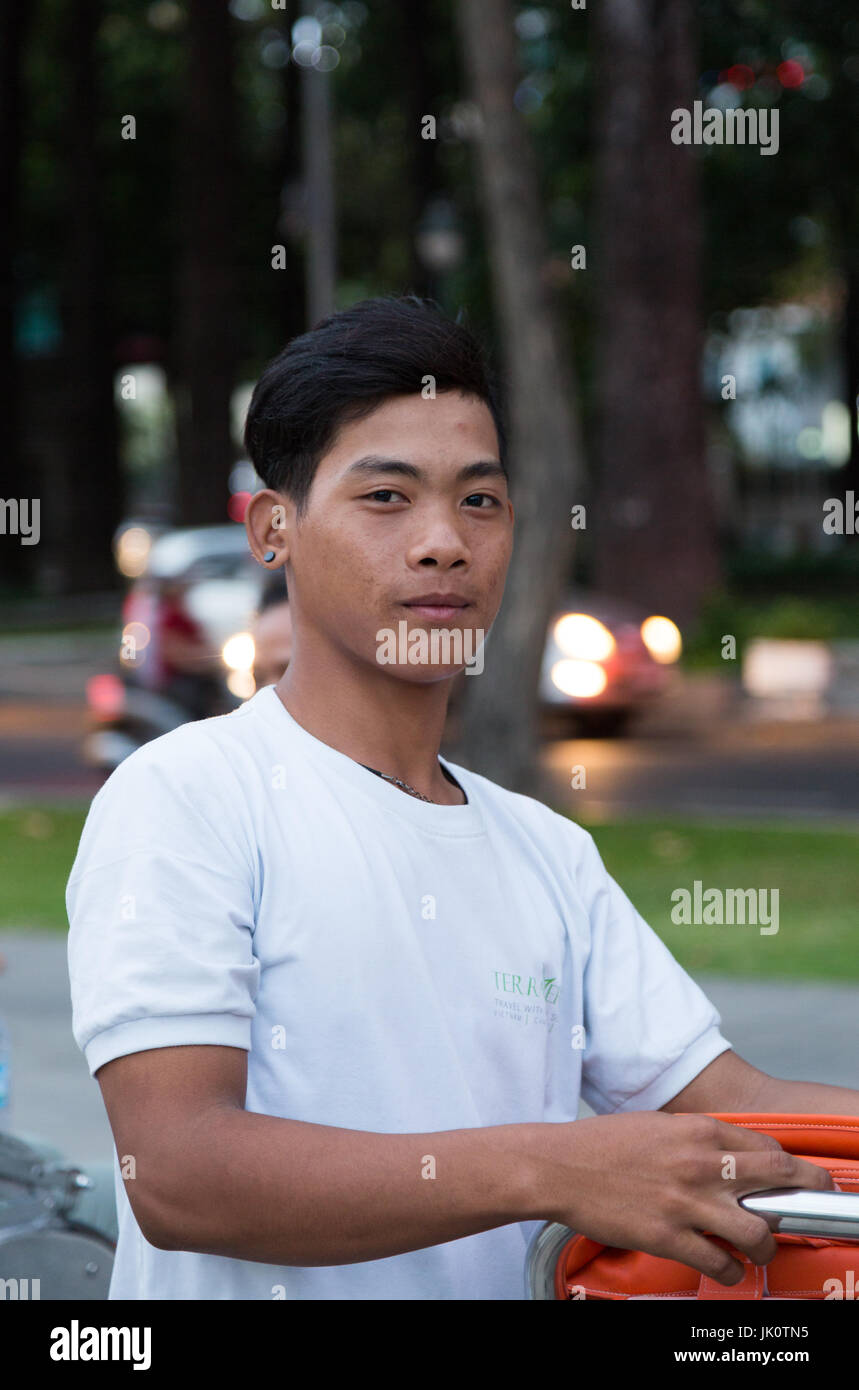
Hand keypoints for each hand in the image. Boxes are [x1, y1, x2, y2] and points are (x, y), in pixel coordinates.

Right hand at [537, 1110, 833, 1285]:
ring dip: (767, 1244)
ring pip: (758, 1231)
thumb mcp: (658, 1124)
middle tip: (813, 1203)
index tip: (793, 1178)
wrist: (559, 1166)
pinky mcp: (668, 1237)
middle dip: (807, 1190)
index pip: (767, 1146)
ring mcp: (686, 1202)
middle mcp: (700, 1163)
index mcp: (698, 1130)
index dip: (788, 1166)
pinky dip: (730, 1272)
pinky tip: (723, 1268)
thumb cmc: (602, 1145)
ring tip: (759, 1248)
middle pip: (779, 1176)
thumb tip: (728, 1156)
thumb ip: (696, 1138)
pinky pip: (720, 1264)